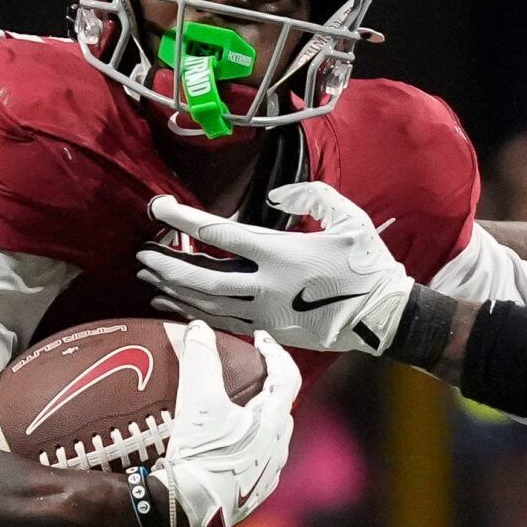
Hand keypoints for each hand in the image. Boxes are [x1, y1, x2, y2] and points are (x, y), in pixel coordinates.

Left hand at [138, 183, 414, 355]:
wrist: (384, 317)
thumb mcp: (349, 218)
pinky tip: (174, 304)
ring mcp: (266, 314)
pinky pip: (221, 321)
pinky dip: (193, 311)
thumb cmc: (368, 265)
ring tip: (148, 277)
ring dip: (173, 289)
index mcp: (283, 253)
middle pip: (201, 277)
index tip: (158, 206)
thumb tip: (277, 194)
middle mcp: (267, 286)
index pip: (219, 233)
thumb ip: (311, 196)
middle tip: (141, 253)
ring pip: (206, 303)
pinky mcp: (270, 331)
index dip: (182, 218)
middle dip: (166, 264)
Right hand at [151, 323, 300, 526]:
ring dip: (259, 419)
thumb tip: (199, 329)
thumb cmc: (200, 456)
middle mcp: (278, 449)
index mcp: (273, 422)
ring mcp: (268, 474)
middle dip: (268, 386)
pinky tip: (228, 447)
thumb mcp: (198, 402)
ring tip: (236, 410)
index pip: (287, 376)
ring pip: (272, 437)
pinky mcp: (253, 494)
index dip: (275, 352)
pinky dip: (248, 446)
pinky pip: (258, 461)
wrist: (187, 511)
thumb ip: (201, 360)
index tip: (259, 339)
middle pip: (281, 407)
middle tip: (249, 373)